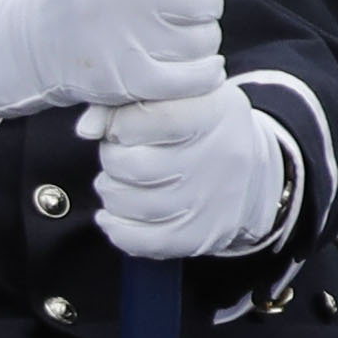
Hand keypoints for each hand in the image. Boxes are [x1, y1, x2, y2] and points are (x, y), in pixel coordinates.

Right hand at [0, 0, 242, 117]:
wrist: (37, 38)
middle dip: (198, 6)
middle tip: (166, 11)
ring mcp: (120, 36)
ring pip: (206, 39)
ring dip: (196, 40)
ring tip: (163, 38)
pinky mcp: (128, 78)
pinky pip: (198, 76)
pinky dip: (205, 72)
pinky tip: (193, 65)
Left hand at [85, 84, 300, 261]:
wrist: (250, 170)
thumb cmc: (197, 126)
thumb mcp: (173, 96)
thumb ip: (124, 101)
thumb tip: (88, 128)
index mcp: (214, 111)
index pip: (153, 116)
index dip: (120, 123)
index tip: (119, 127)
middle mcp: (220, 157)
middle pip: (135, 166)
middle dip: (112, 160)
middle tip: (119, 155)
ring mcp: (212, 201)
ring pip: (133, 204)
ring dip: (113, 192)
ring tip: (120, 181)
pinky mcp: (202, 236)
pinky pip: (144, 242)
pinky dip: (118, 229)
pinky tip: (112, 215)